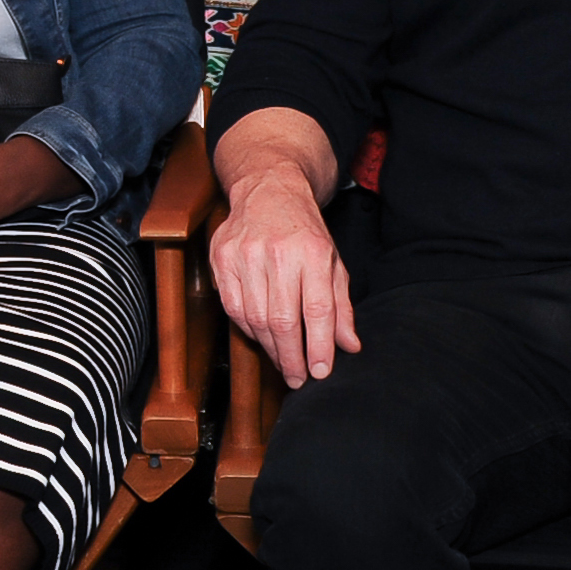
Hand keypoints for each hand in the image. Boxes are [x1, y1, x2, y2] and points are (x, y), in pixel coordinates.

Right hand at [209, 168, 357, 388]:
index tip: (320, 372)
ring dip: (269, 348)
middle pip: (282, 320)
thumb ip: (340, 306)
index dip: (318, 346)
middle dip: (291, 357)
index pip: (317, 310)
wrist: (268, 190)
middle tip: (298, 378)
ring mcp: (245, 255)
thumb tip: (349, 346)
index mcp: (313, 252)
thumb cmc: (304, 231)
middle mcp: (278, 252)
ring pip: (255, 318)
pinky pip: (233, 307)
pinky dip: (248, 329)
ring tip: (282, 361)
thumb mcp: (333, 263)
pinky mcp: (222, 258)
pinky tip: (261, 338)